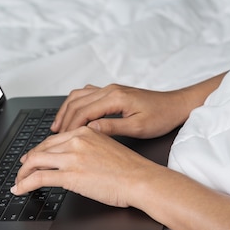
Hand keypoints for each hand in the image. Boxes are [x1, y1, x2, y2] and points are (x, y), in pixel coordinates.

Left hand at [12, 126, 158, 207]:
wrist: (141, 180)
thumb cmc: (130, 169)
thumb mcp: (106, 147)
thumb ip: (88, 148)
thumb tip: (75, 158)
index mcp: (85, 132)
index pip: (53, 140)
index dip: (39, 150)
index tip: (33, 157)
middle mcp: (76, 141)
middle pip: (41, 149)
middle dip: (27, 162)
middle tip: (22, 171)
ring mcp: (71, 157)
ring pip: (35, 162)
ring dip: (22, 174)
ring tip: (18, 183)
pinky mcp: (70, 175)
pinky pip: (39, 178)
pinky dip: (24, 184)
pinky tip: (20, 189)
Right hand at [50, 84, 186, 138]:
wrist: (176, 105)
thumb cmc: (162, 117)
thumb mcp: (138, 127)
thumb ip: (113, 127)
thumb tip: (90, 129)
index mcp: (115, 98)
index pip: (83, 111)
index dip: (70, 126)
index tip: (61, 140)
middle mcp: (109, 90)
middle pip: (76, 102)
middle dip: (63, 120)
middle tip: (53, 137)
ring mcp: (110, 89)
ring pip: (78, 96)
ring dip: (66, 111)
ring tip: (56, 127)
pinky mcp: (112, 92)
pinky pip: (86, 95)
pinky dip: (75, 105)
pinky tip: (72, 116)